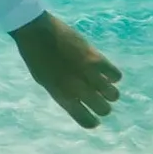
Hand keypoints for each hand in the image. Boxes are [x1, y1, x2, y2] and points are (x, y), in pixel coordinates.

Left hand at [9, 12, 122, 128]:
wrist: (36, 32)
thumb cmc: (36, 57)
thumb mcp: (45, 81)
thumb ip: (64, 93)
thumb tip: (82, 100)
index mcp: (62, 97)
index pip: (86, 121)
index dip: (92, 121)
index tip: (93, 117)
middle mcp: (77, 89)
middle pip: (104, 109)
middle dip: (102, 106)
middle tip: (98, 96)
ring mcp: (89, 74)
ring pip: (113, 94)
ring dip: (109, 91)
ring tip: (100, 82)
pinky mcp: (97, 58)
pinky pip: (116, 76)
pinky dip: (112, 75)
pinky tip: (103, 70)